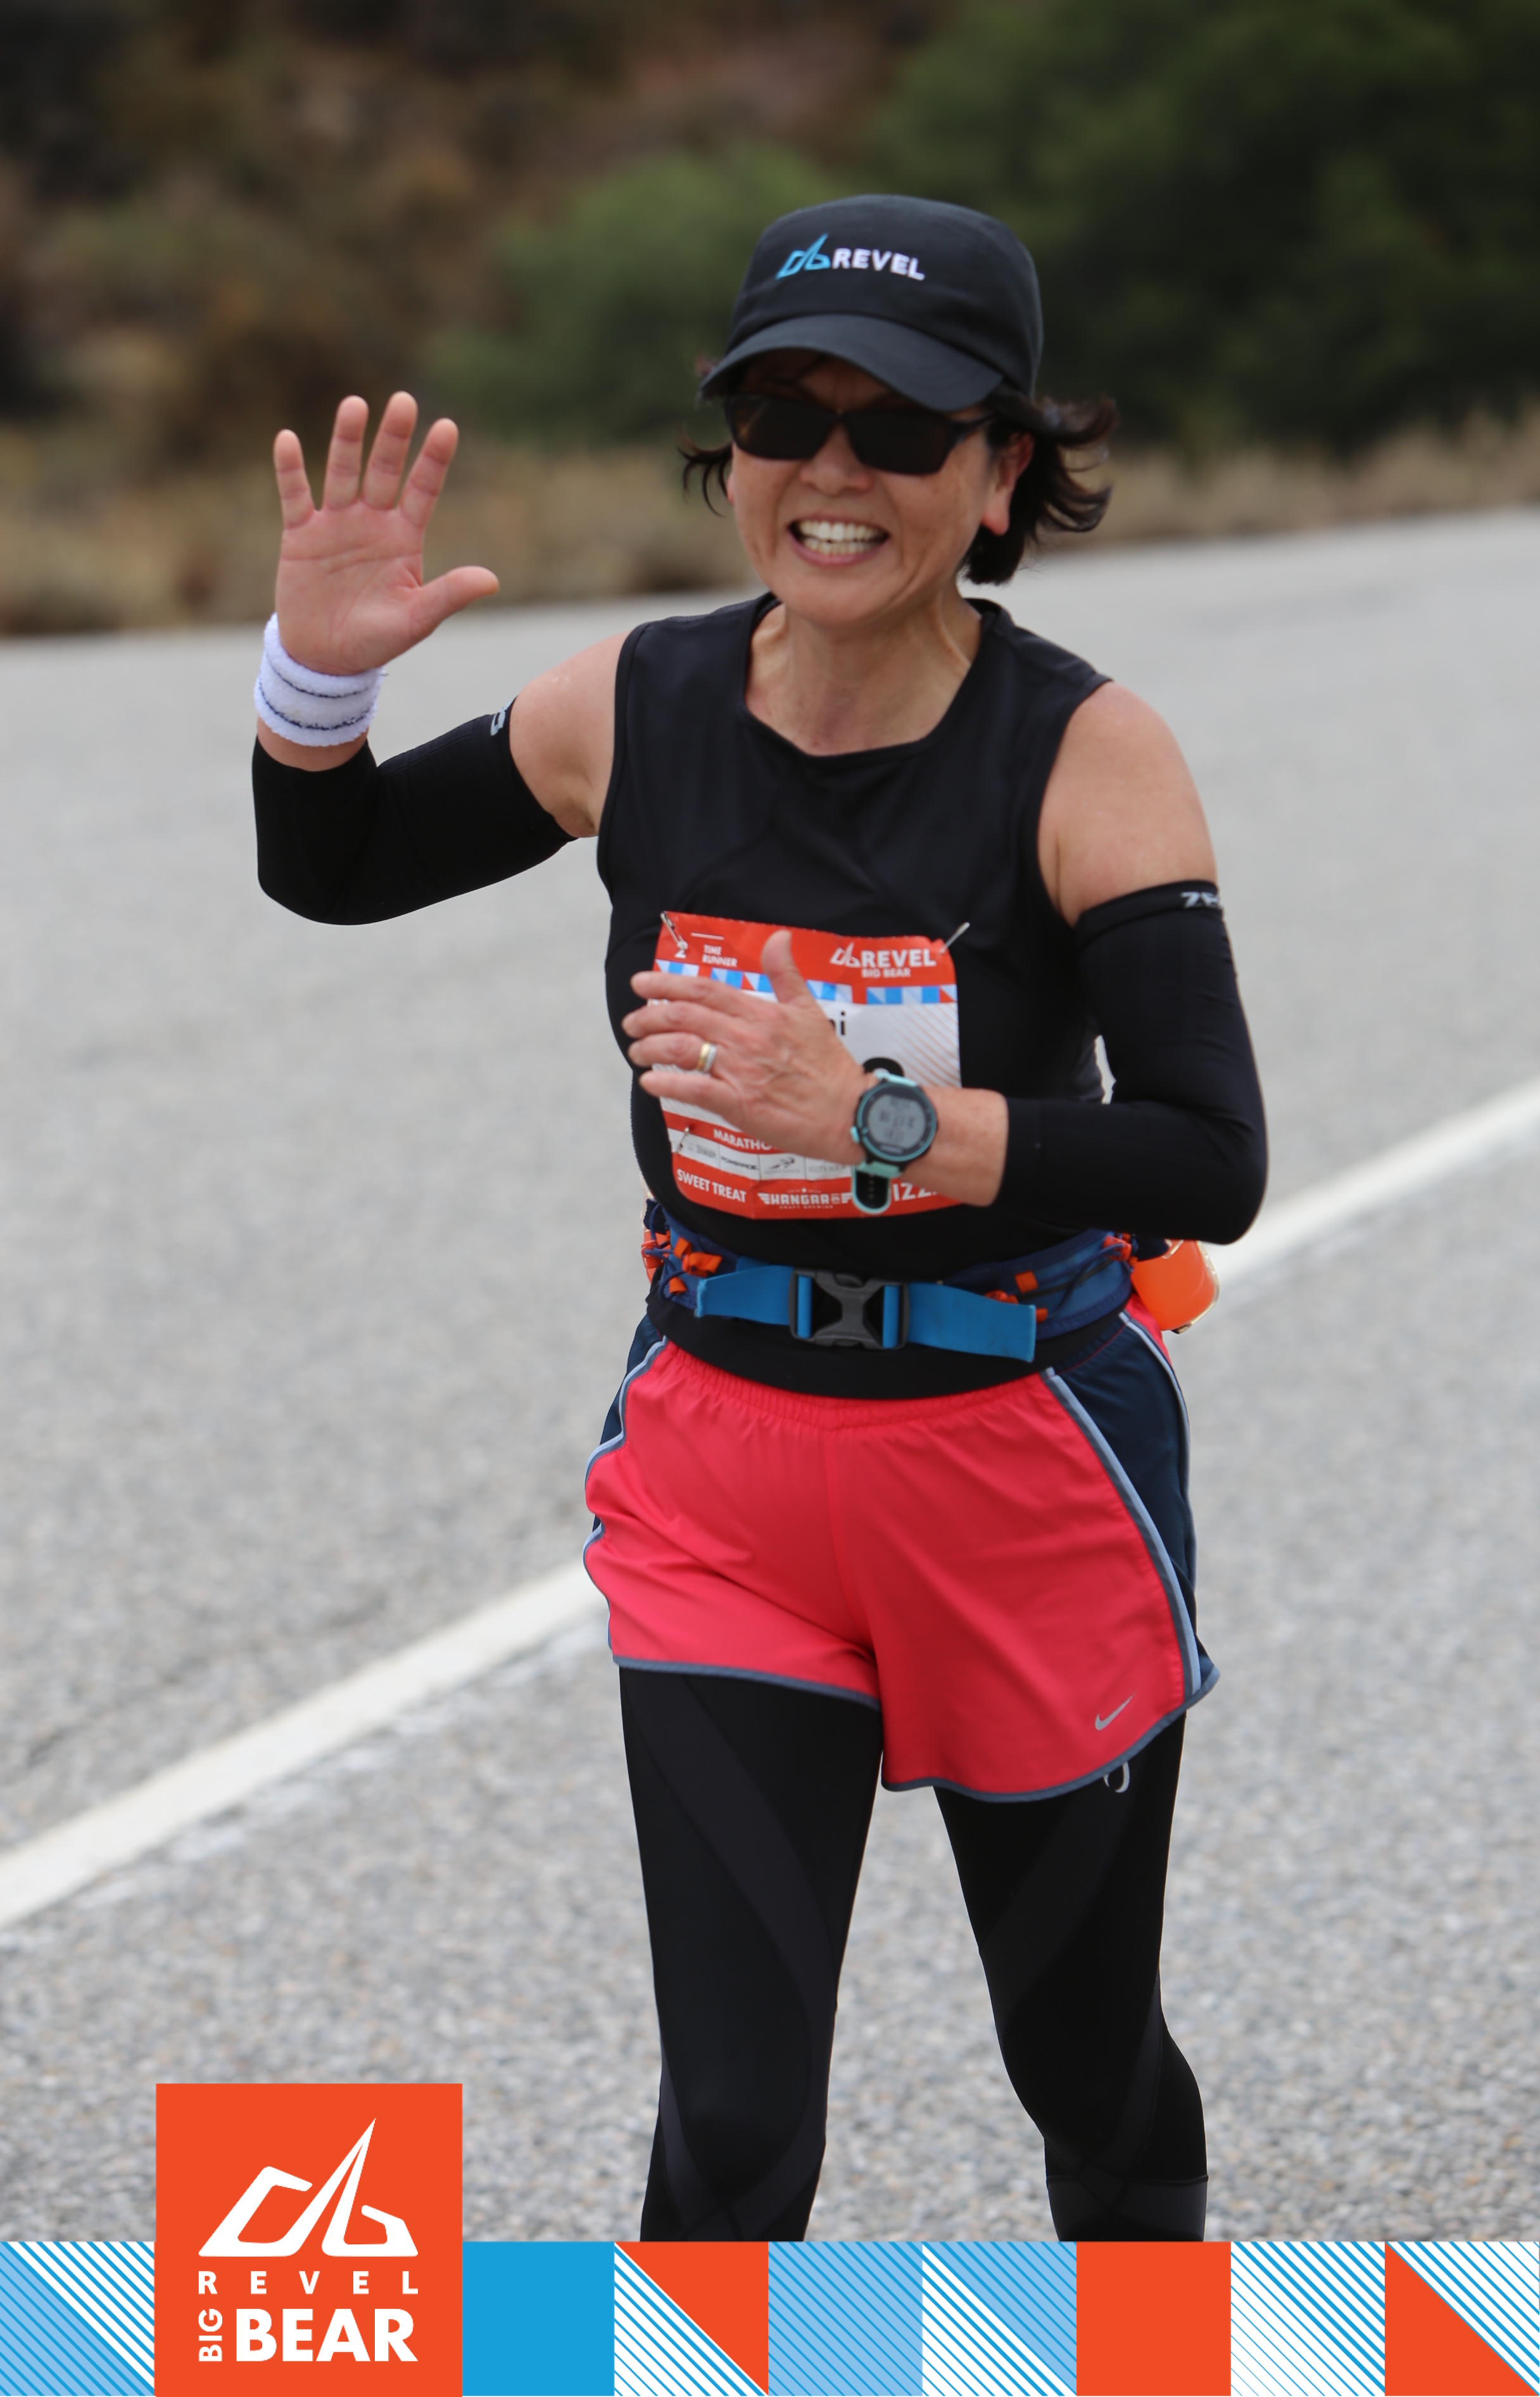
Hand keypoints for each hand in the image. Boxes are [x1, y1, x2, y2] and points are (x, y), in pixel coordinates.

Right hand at [271, 392, 498, 675]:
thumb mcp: (416, 620)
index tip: (447, 426)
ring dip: (347, 441)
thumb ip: (448, 595)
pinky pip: (294, 496)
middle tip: (404, 401)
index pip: (423, 490)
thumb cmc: (376, 640)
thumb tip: (491, 580)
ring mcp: (335, 525)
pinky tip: (287, 439)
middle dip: (393, 438)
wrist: (325, 659)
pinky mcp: (300, 535)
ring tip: (355, 405)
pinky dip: (290, 470)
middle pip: (384, 471)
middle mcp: (372, 522)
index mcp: (404, 538)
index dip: (433, 460)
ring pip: (342, 473)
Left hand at [625, 928, 868, 1164]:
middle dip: (648, 1016)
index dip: (666, 983)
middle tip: (631, 1022)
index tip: (641, 984)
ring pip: (683, 1049)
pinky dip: (667, 1084)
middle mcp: (747, 1037)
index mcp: (762, 1013)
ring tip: (636, 1051)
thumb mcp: (810, 1010)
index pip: (704, 990)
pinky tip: (650, 1082)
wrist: (849, 1111)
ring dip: (651, 1047)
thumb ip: (786, 974)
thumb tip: (779, 938)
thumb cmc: (829, 1065)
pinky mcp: (742, 1104)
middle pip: (685, 1016)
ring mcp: (743, 1070)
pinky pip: (695, 1089)